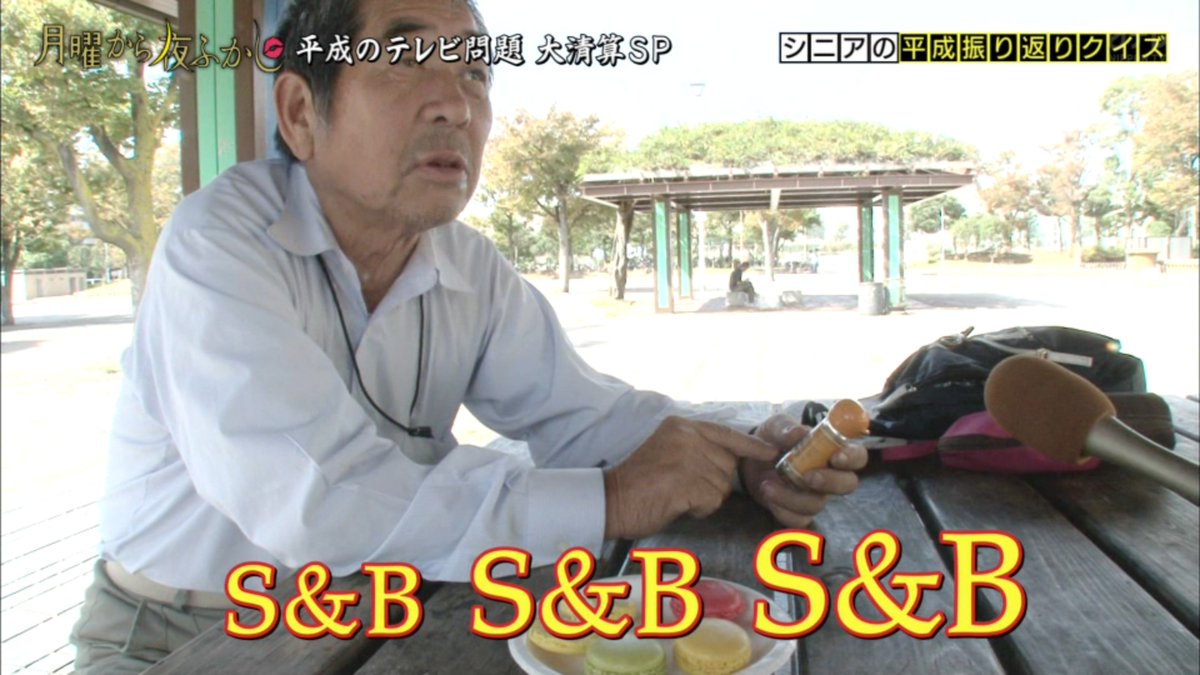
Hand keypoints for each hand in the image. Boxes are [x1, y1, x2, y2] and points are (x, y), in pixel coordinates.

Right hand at [604, 416, 777, 539]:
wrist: (613, 499)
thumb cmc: (640, 480)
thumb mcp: (669, 449)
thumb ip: (698, 448)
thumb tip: (733, 459)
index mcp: (682, 426)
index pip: (726, 433)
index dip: (750, 446)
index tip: (770, 452)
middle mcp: (687, 436)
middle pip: (728, 463)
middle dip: (715, 481)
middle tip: (684, 486)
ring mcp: (688, 458)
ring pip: (722, 484)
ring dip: (706, 496)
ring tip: (677, 493)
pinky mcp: (688, 481)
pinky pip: (713, 500)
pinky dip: (699, 508)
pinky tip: (677, 503)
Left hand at [740, 414, 867, 527]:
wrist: (750, 459)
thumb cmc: (772, 439)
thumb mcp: (775, 427)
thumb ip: (786, 428)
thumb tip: (798, 433)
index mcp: (831, 450)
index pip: (857, 456)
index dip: (852, 458)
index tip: (836, 458)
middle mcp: (829, 475)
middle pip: (848, 485)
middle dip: (830, 482)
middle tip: (807, 477)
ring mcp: (815, 495)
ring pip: (817, 505)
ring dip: (792, 497)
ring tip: (767, 485)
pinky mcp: (798, 512)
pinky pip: (798, 520)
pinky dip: (781, 510)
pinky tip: (767, 495)